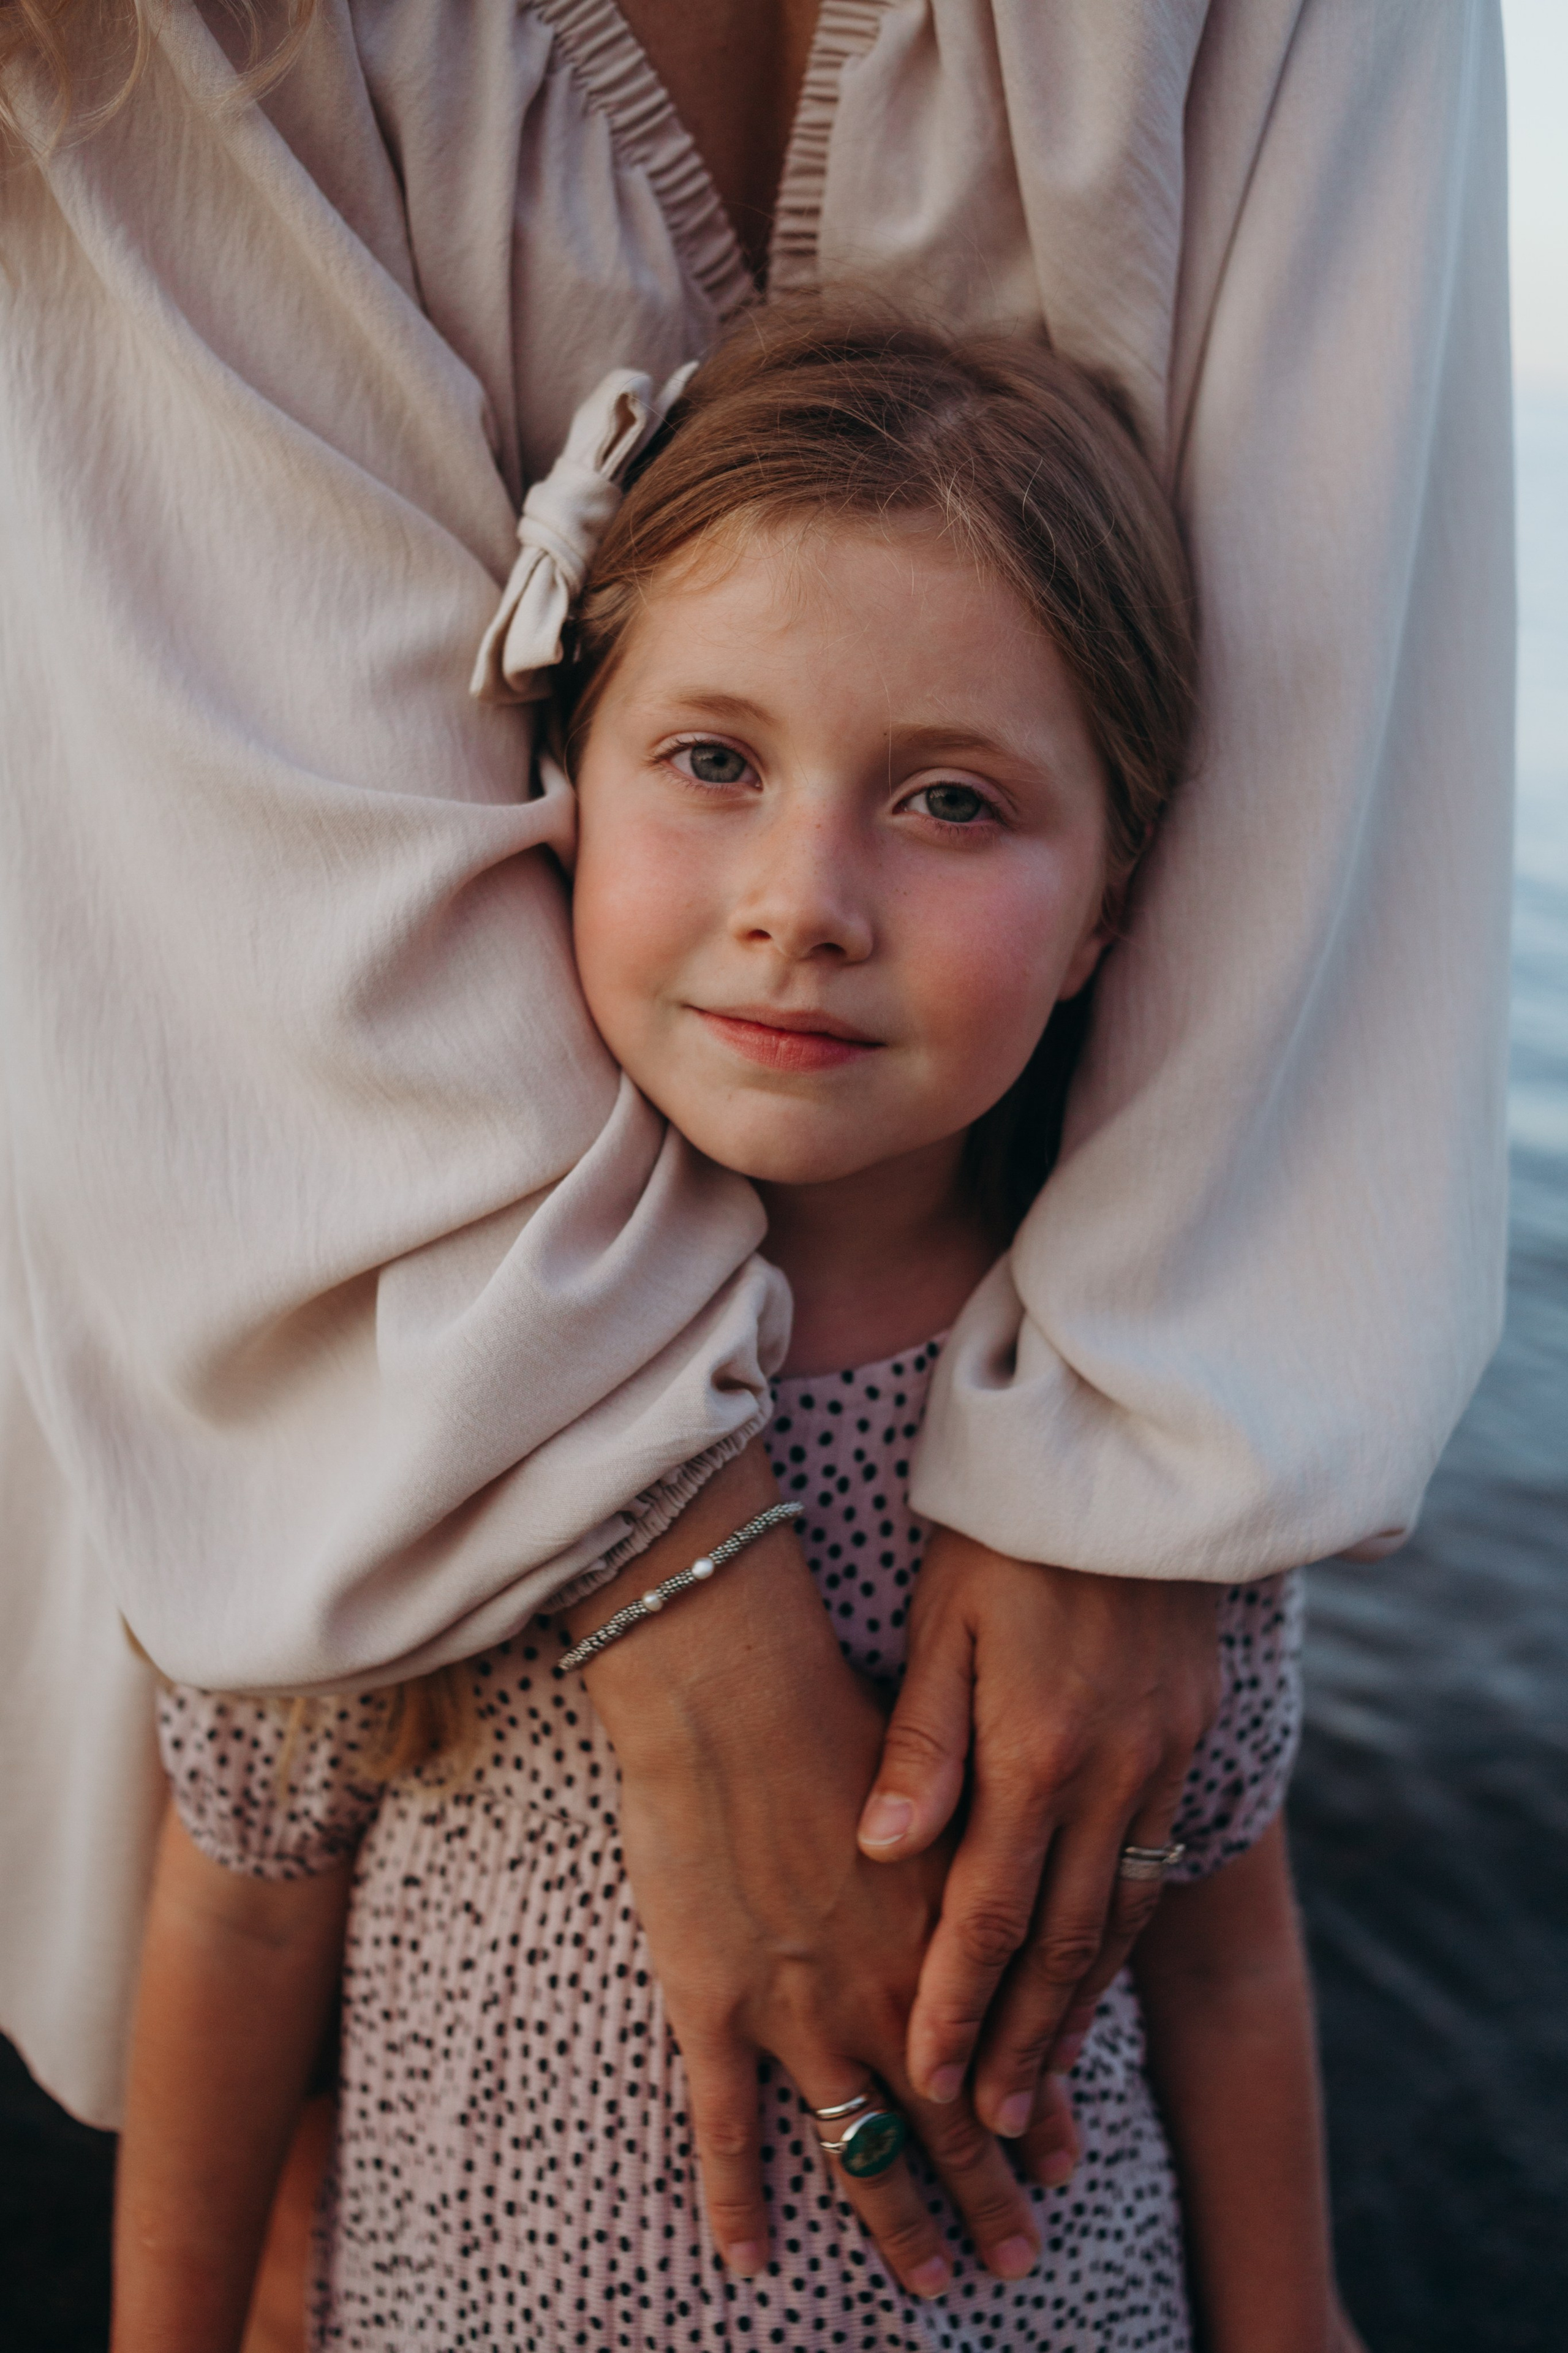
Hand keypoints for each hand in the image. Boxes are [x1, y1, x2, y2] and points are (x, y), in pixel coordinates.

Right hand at [567, 1444, 1044, 2300]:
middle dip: (989, 2198)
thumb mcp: (937, 1782)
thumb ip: (972, 1851)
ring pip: (860, 2150)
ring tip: (932, 2286)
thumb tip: (1015, 1901)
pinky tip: (750, 2260)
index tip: (1064, 2163)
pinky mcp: (715, 2009)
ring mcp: (800, 2011)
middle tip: (1018, 2260)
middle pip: (950, 2124)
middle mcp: (888, 1990)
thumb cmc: (833, 1706)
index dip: (1036, 2113)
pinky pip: (728, 2133)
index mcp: (945, 1932)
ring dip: (899, 2227)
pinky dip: (739, 2204)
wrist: (731, 1687)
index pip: (1007, 2049)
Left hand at [855, 1529, 1220, 2141]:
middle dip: (1019, 2041)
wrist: (1135, 1465)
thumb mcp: (948, 1622)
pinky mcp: (1187, 1739)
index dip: (954, 2003)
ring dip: (1077, 2008)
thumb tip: (880, 1855)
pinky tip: (1099, 1971)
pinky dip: (1123, 1935)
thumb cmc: (1010, 1535)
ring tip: (1040, 2085)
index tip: (921, 2079)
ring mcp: (1160, 1761)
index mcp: (1038, 1752)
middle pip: (1063, 1943)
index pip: (990, 1913)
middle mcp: (1110, 1774)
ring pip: (1119, 1918)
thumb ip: (923, 1746)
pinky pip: (1155, 1865)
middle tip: (985, 2129)